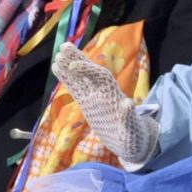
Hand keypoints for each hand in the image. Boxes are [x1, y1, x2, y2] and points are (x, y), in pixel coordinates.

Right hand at [50, 44, 158, 167]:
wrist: (132, 145)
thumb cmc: (134, 137)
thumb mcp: (133, 130)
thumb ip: (129, 118)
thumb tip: (128, 104)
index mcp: (114, 96)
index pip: (101, 77)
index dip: (88, 70)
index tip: (73, 66)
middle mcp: (104, 93)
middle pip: (90, 72)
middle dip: (79, 60)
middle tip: (64, 46)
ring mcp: (95, 98)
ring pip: (81, 78)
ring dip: (69, 66)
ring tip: (57, 53)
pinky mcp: (88, 104)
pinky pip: (76, 89)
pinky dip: (67, 79)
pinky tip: (56, 68)